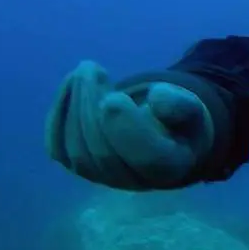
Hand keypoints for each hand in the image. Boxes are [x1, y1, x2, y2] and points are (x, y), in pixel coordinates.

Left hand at [45, 62, 214, 188]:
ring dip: (75, 105)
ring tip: (86, 70)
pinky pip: (57, 147)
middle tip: (91, 68)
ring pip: (76, 152)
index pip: (145, 157)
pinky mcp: (76, 166)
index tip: (114, 97)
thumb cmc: (177, 121)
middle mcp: (133, 181)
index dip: (126, 129)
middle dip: (91, 108)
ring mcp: (101, 177)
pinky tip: (71, 82)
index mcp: (168, 167)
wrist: (160, 138)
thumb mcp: (191, 109)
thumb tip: (156, 97)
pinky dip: (58, 114)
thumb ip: (180, 105)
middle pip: (103, 153)